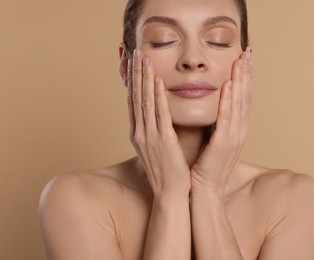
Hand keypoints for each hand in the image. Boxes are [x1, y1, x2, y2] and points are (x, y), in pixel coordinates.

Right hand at [127, 49, 190, 196]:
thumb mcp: (156, 148)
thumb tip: (157, 118)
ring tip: (143, 58)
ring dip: (144, 79)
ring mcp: (149, 137)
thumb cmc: (166, 172)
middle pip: (136, 98)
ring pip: (145, 102)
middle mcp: (140, 133)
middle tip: (135, 52)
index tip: (133, 64)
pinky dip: (157, 97)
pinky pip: (160, 115)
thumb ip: (155, 131)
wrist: (171, 194)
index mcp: (139, 134)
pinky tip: (157, 81)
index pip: (134, 102)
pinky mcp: (162, 142)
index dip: (132, 82)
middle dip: (135, 74)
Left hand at [190, 49, 252, 192]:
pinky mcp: (223, 144)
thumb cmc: (207, 165)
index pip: (243, 99)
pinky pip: (227, 118)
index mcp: (237, 130)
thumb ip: (219, 124)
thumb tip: (216, 108)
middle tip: (248, 52)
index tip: (244, 59)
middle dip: (247, 73)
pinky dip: (229, 101)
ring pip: (239, 104)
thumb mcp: (216, 141)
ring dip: (240, 81)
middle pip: (245, 97)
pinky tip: (229, 85)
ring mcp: (233, 138)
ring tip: (241, 61)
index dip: (245, 78)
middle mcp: (239, 131)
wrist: (204, 190)